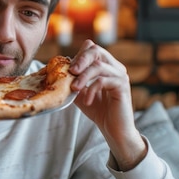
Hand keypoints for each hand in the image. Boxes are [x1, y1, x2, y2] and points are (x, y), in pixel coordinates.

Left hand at [68, 39, 145, 169]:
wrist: (114, 130)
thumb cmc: (98, 111)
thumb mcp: (80, 93)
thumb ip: (72, 80)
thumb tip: (56, 72)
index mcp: (106, 65)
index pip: (91, 48)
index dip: (78, 55)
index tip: (68, 68)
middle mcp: (115, 67)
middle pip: (96, 50)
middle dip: (80, 59)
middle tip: (70, 71)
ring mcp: (120, 76)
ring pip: (98, 66)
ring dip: (83, 77)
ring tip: (74, 89)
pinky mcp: (122, 86)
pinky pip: (103, 81)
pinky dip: (91, 90)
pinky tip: (86, 101)